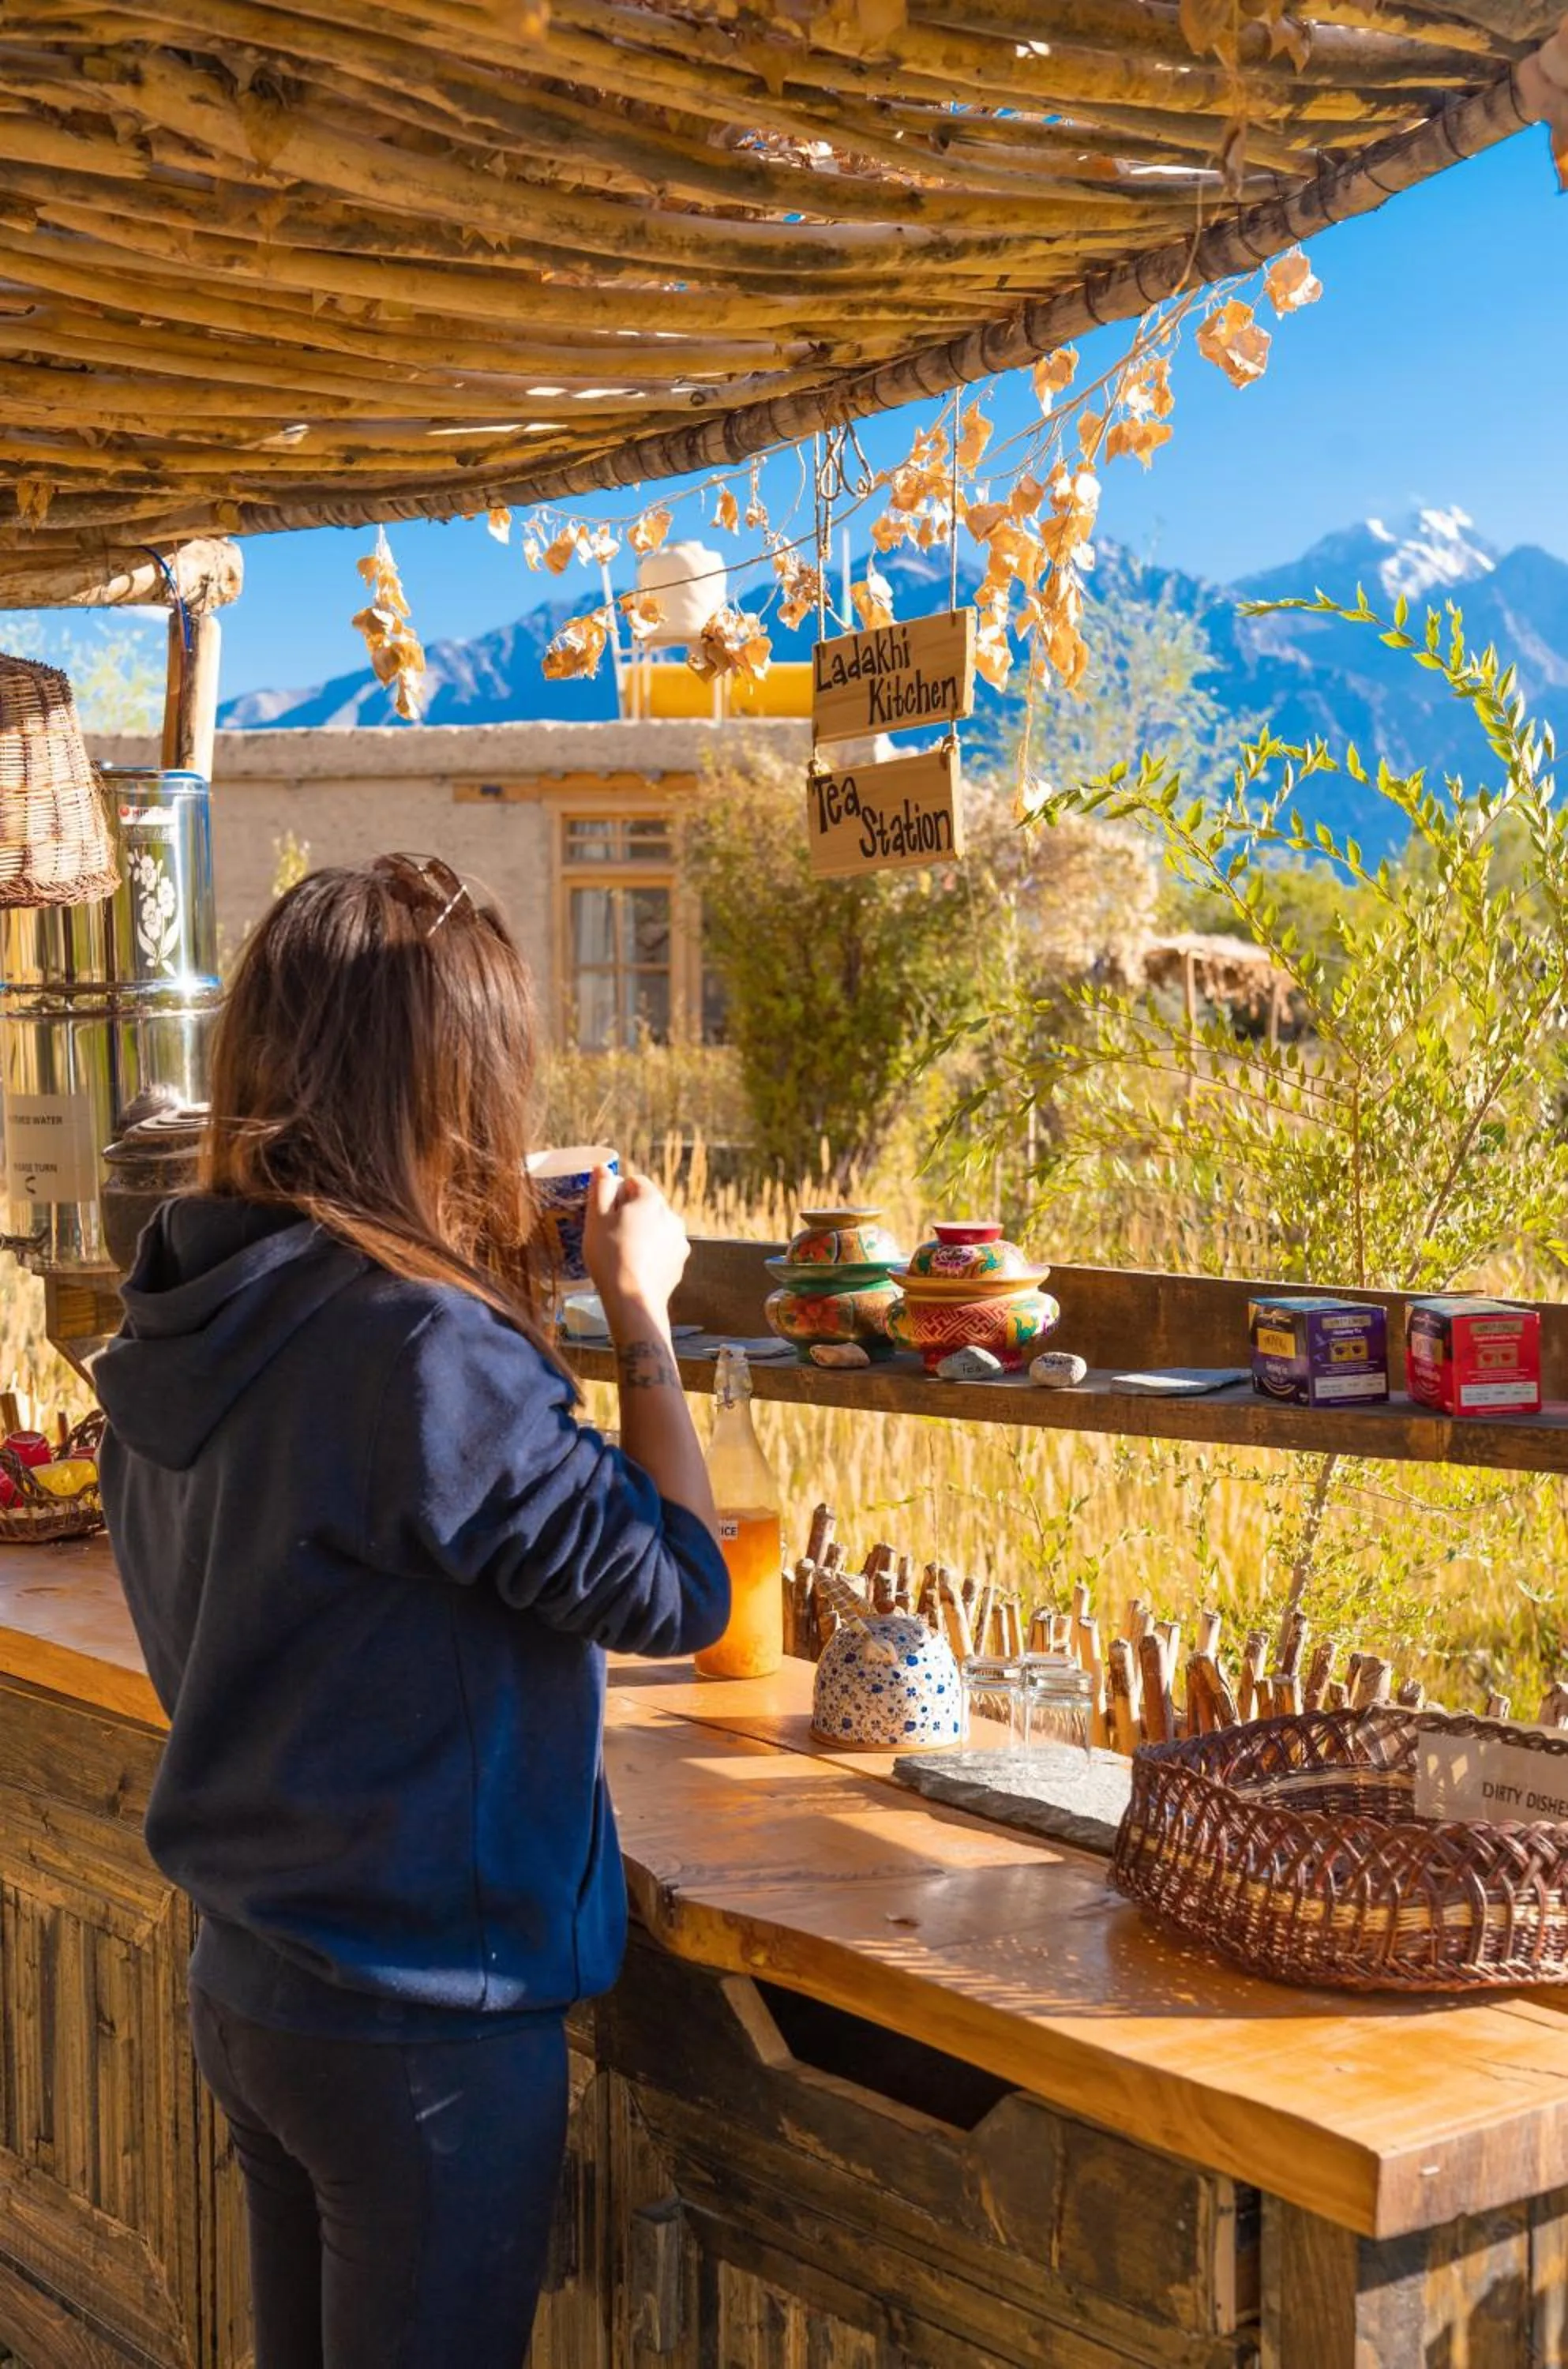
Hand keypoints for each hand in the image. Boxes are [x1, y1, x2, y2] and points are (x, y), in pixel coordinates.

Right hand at [583, 1167, 689, 1332]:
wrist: (633, 1299)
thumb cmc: (610, 1255)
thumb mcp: (596, 1219)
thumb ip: (601, 1189)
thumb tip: (603, 1167)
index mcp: (651, 1200)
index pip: (636, 1182)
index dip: (618, 1194)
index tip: (606, 1213)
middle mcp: (672, 1216)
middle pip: (648, 1205)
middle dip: (631, 1214)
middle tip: (611, 1235)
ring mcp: (679, 1240)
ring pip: (657, 1227)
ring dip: (644, 1233)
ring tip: (624, 1254)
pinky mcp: (680, 1262)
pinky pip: (664, 1249)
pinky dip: (652, 1252)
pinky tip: (637, 1267)